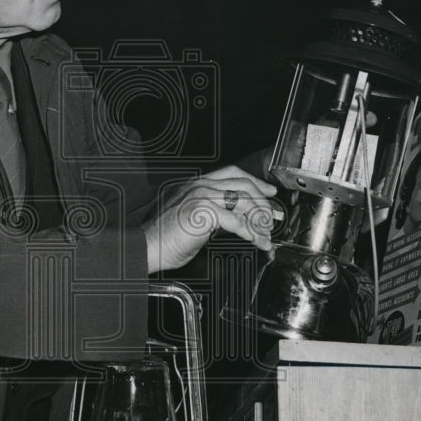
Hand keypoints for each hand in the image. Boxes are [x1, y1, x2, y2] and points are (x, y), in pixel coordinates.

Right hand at [143, 165, 278, 273]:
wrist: (148, 247)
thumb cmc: (167, 238)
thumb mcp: (194, 220)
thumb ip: (214, 213)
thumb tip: (239, 219)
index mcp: (197, 184)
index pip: (233, 173)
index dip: (255, 181)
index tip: (270, 192)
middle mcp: (200, 185)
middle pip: (243, 185)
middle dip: (263, 203)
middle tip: (272, 219)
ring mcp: (201, 196)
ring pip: (243, 201)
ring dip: (259, 221)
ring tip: (265, 236)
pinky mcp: (203, 211)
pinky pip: (236, 220)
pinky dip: (250, 232)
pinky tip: (255, 241)